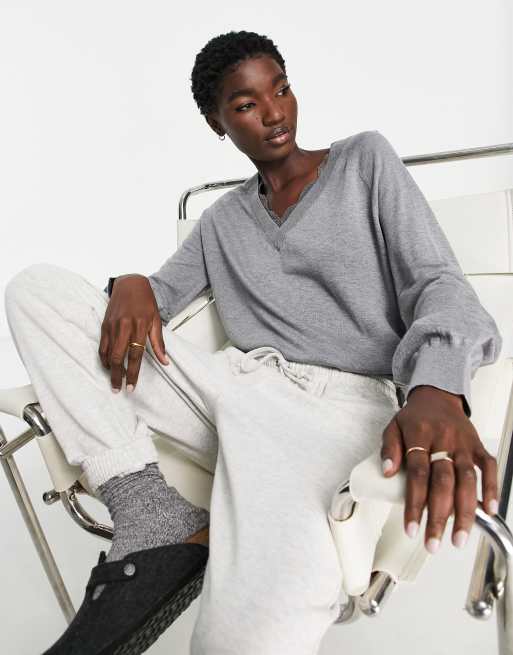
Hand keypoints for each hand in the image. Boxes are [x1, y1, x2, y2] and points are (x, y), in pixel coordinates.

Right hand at [98, 275, 169, 391]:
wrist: (130, 284)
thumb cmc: (146, 302)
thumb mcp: (156, 320)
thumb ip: (159, 342)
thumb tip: (165, 362)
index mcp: (139, 326)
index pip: (135, 354)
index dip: (133, 373)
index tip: (131, 387)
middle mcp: (124, 326)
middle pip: (119, 356)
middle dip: (118, 375)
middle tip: (118, 389)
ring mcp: (112, 325)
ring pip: (108, 352)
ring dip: (110, 369)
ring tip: (114, 381)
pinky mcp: (104, 324)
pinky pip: (102, 345)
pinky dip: (104, 358)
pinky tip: (108, 366)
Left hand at [380, 385, 498, 553]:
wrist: (438, 396)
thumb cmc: (414, 417)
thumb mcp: (393, 427)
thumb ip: (389, 448)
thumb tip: (387, 472)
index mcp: (419, 434)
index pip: (417, 474)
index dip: (415, 503)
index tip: (411, 528)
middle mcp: (443, 439)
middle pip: (443, 482)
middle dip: (439, 516)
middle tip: (433, 543)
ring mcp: (463, 444)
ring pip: (468, 480)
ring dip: (465, 512)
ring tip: (458, 538)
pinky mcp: (478, 446)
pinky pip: (488, 467)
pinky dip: (492, 489)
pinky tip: (489, 511)